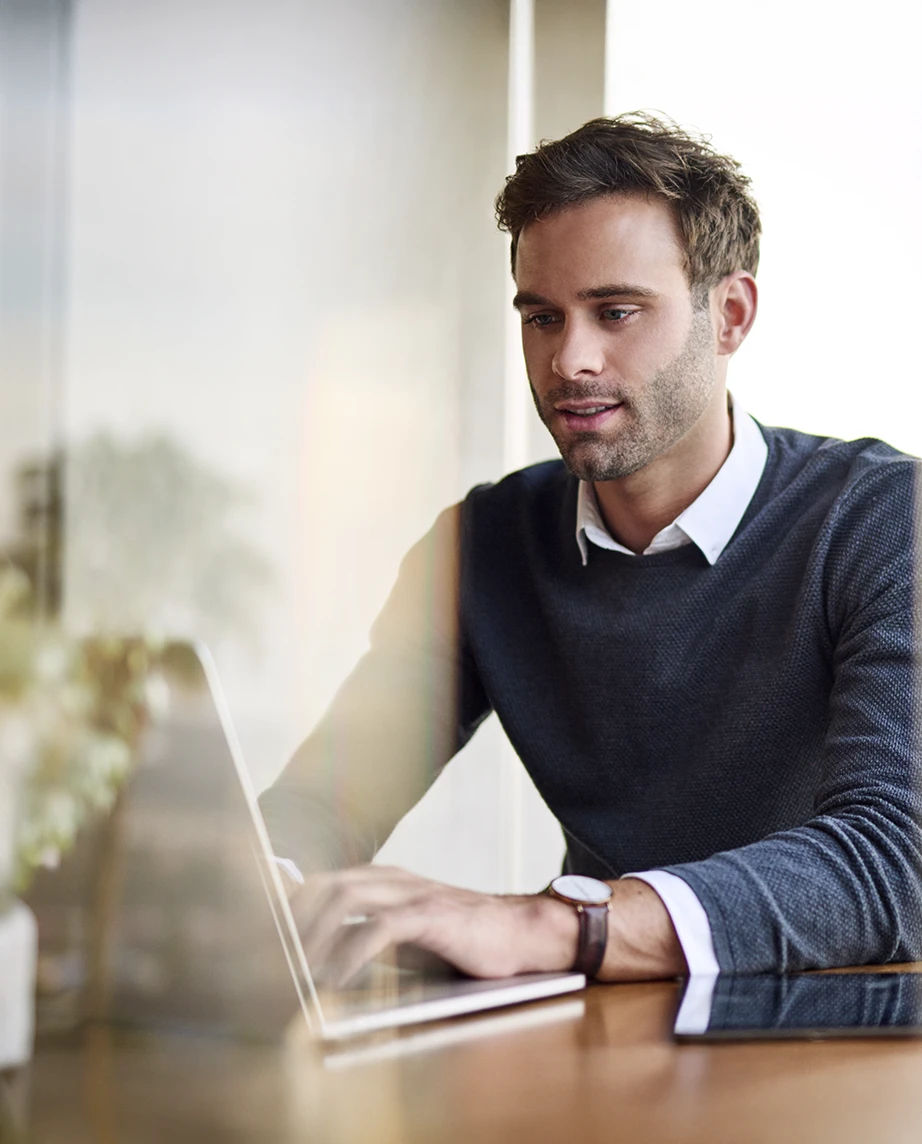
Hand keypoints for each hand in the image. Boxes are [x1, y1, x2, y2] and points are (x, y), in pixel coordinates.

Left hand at [289, 864, 578, 985]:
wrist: (521, 934)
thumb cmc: (461, 940)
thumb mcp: (404, 937)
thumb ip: (365, 935)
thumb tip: (317, 956)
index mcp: (383, 881)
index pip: (322, 883)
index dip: (288, 906)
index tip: (260, 935)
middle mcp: (393, 879)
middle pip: (324, 885)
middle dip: (291, 919)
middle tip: (271, 956)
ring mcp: (412, 893)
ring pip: (345, 898)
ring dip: (314, 934)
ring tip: (296, 968)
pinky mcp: (432, 914)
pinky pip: (380, 926)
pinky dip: (351, 950)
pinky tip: (337, 975)